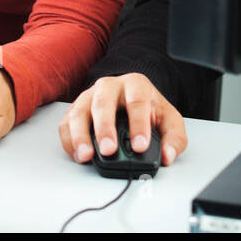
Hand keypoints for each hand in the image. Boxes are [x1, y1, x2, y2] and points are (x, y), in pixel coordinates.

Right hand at [59, 73, 186, 166]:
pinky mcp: (75, 110)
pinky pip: (66, 124)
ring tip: (87, 156)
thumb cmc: (148, 109)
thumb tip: (168, 156)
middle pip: (103, 103)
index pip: (137, 101)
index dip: (139, 124)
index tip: (139, 145)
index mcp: (135, 84)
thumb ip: (174, 138)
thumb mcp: (168, 119)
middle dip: (105, 128)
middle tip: (110, 150)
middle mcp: (109, 86)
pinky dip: (69, 141)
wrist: (130, 97)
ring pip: (80, 112)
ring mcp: (89, 97)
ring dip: (81, 135)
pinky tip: (78, 154)